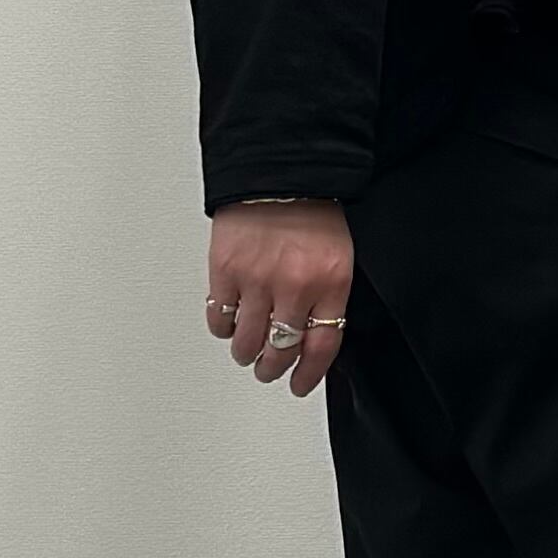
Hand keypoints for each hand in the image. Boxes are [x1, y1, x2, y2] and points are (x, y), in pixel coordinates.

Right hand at [207, 200, 353, 396]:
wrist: (279, 173)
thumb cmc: (311, 212)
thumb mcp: (338, 259)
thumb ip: (328, 300)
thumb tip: (313, 341)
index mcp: (330, 284)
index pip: (321, 347)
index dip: (308, 375)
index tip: (300, 385)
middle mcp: (294, 287)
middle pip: (281, 351)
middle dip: (272, 368)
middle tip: (268, 370)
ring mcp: (257, 281)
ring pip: (247, 342)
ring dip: (246, 354)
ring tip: (246, 351)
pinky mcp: (225, 271)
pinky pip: (219, 318)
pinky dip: (222, 328)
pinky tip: (227, 324)